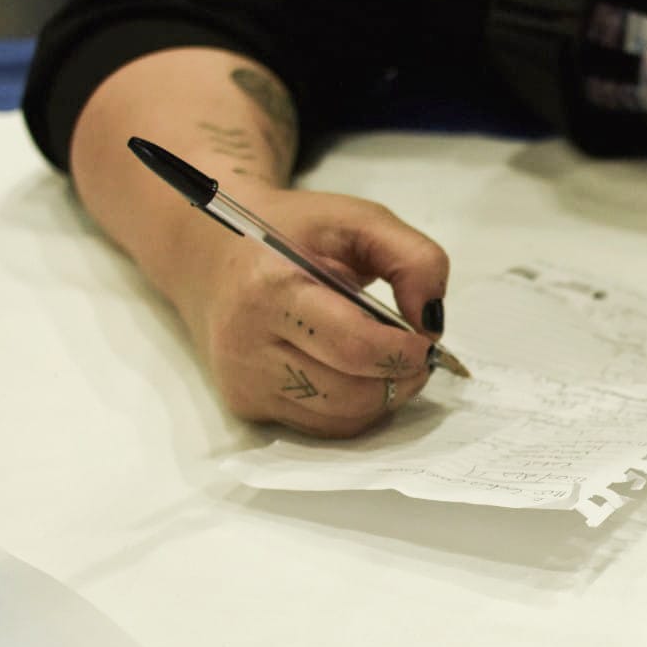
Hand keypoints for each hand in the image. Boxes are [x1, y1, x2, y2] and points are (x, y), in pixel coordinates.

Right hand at [170, 187, 449, 436]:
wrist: (214, 254)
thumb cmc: (295, 234)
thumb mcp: (360, 220)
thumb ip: (414, 258)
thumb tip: (432, 322)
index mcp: (270, 288)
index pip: (354, 346)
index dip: (403, 353)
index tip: (425, 341)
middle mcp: (246, 342)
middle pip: (350, 393)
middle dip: (400, 379)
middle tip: (418, 358)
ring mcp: (244, 381)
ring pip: (340, 418)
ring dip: (383, 398)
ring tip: (391, 364)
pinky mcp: (246, 405)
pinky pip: (322, 426)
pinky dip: (356, 409)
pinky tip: (359, 376)